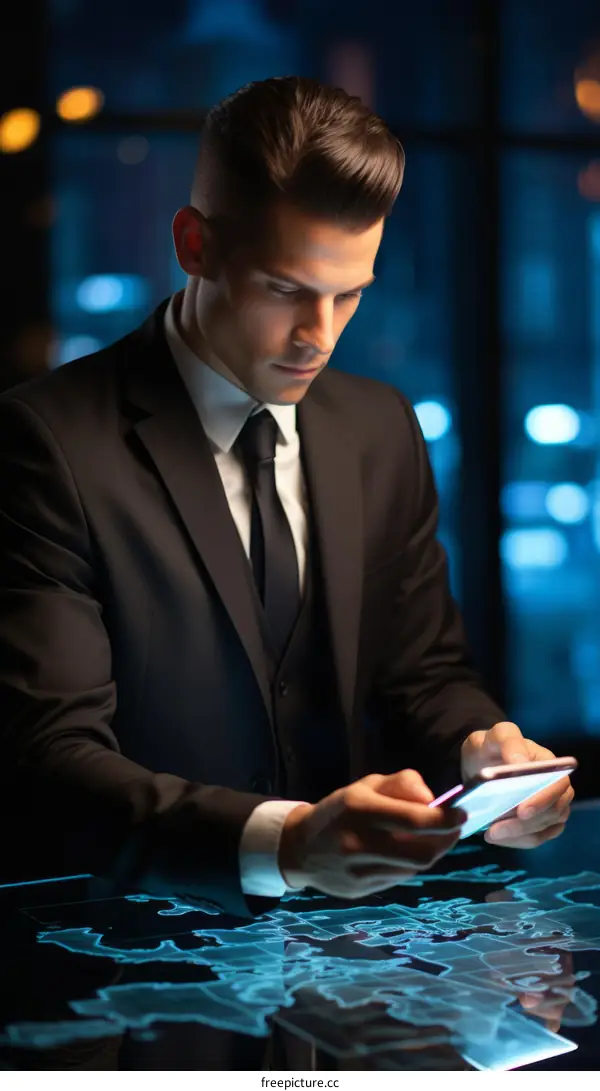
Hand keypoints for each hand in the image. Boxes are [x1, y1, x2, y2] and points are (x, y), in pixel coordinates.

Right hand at [278, 769, 466, 898]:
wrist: (300, 847)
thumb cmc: (341, 810)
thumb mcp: (366, 785)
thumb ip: (402, 784)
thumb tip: (432, 800)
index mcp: (358, 808)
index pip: (414, 819)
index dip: (445, 819)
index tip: (461, 814)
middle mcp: (357, 841)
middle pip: (421, 852)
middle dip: (445, 840)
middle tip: (455, 829)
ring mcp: (358, 870)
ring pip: (413, 868)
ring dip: (432, 852)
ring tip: (436, 839)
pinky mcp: (359, 890)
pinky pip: (399, 878)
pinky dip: (411, 865)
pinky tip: (410, 852)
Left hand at [460, 721, 573, 847]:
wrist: (480, 762)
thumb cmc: (491, 747)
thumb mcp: (496, 736)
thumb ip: (509, 741)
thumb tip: (520, 761)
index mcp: (550, 763)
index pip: (559, 785)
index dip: (543, 799)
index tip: (521, 810)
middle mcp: (556, 787)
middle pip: (553, 812)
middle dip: (525, 824)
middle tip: (494, 829)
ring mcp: (550, 807)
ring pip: (544, 829)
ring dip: (518, 834)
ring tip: (490, 834)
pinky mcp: (540, 823)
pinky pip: (535, 838)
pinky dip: (516, 840)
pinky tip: (496, 837)